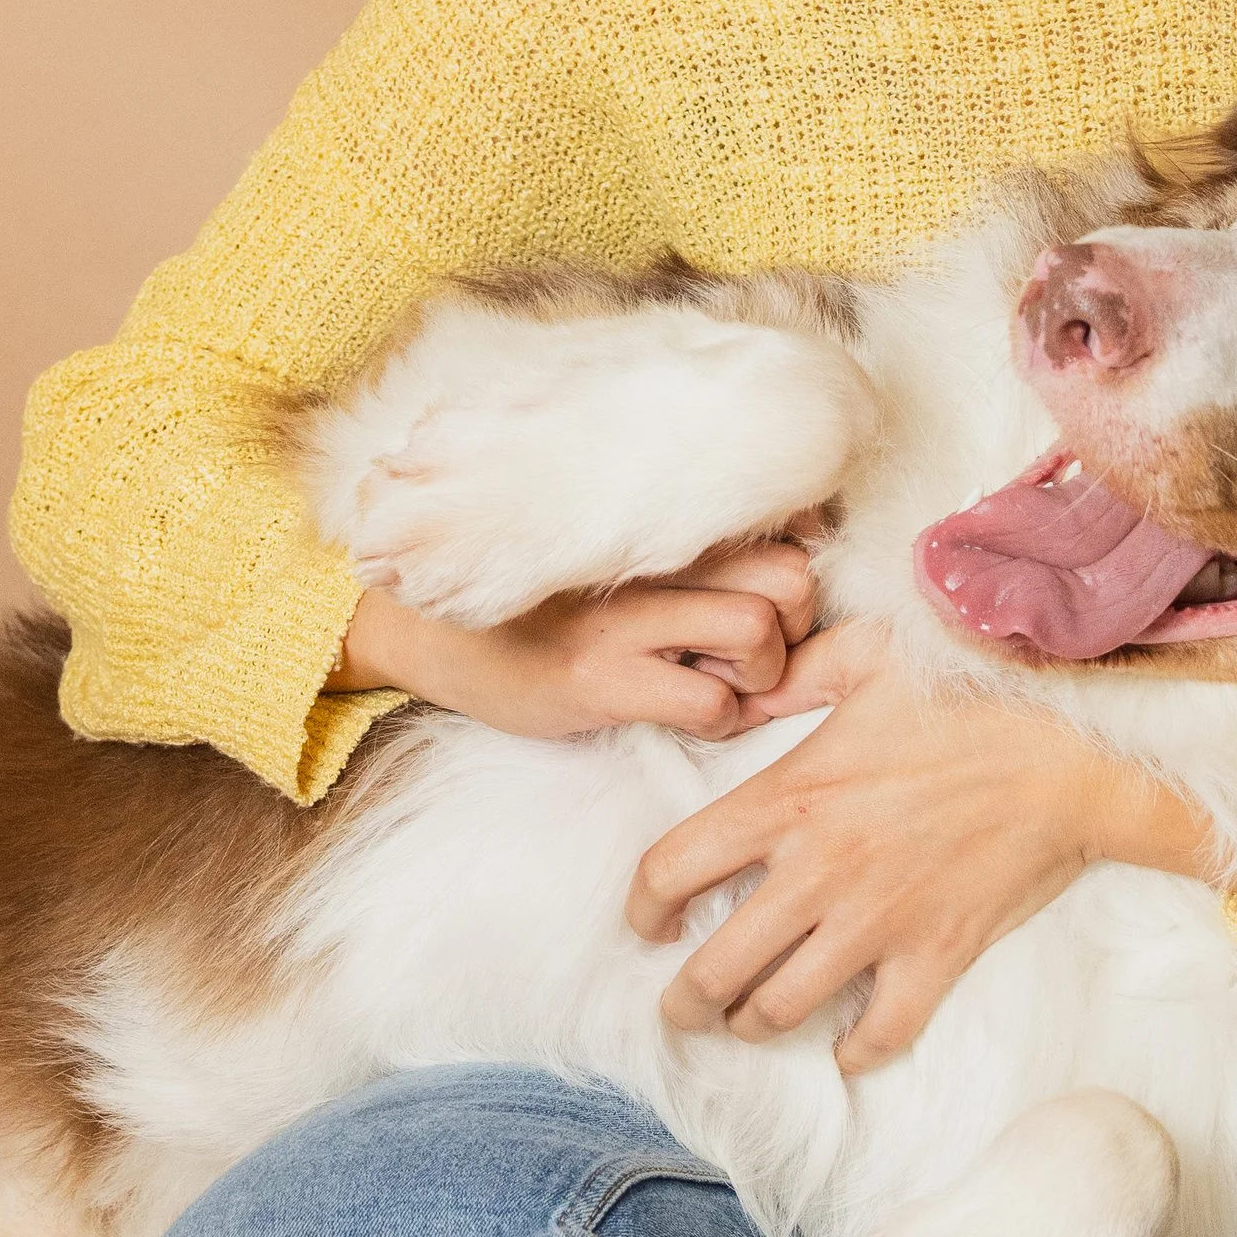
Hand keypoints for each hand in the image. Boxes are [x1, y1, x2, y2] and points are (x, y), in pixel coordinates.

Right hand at [331, 538, 819, 741]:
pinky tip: (684, 712)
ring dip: (760, 674)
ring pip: (760, 632)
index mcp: (662, 520)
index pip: (788, 516)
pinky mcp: (601, 677)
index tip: (778, 595)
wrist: (429, 629)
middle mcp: (651, 556)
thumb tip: (800, 534)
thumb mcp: (613, 548)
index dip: (807, 561)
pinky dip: (720, 720)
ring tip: (716, 680)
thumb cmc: (538, 593)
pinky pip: (711, 705)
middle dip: (796, 625)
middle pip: (793, 574)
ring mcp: (626, 617)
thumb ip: (691, 538)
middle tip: (755, 649)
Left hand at [626, 619, 1216, 1072]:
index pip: (672, 868)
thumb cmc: (973, 691)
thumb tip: (738, 686)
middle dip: (685, 1000)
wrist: (1074, 750)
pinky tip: (844, 1040)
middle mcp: (819, 871)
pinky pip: (877, 1034)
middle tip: (683, 1005)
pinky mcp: (935, 957)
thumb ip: (792, 672)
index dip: (642, 908)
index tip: (647, 923)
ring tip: (751, 1018)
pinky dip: (853, 1049)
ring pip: (779, 1010)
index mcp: (791, 797)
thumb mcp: (871, 653)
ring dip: (753, 1023)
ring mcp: (876, 923)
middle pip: (713, 970)